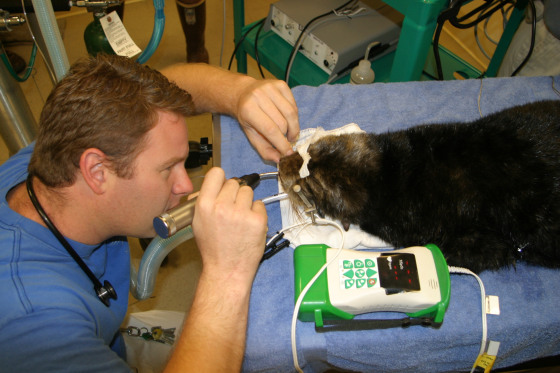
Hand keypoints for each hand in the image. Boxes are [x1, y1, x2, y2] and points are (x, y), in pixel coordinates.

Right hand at [191, 167, 266, 283]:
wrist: (227, 270)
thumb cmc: (213, 249)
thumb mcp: (198, 223)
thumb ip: (203, 201)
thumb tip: (208, 186)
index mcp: (204, 205)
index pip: (216, 173)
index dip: (221, 179)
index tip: (223, 186)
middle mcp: (222, 206)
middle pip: (234, 183)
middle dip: (235, 194)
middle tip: (232, 211)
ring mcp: (241, 213)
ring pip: (248, 192)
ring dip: (246, 203)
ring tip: (240, 220)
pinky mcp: (257, 220)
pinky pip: (260, 204)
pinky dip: (257, 213)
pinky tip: (249, 226)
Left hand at [235, 79, 299, 162]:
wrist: (243, 93)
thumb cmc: (247, 116)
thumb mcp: (250, 134)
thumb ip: (264, 149)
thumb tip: (279, 159)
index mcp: (248, 109)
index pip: (270, 129)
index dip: (281, 143)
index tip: (288, 153)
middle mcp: (259, 95)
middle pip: (282, 122)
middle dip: (287, 136)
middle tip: (287, 141)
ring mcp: (271, 87)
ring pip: (291, 113)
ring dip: (294, 127)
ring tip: (290, 134)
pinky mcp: (281, 84)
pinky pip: (294, 104)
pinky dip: (294, 116)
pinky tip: (289, 120)